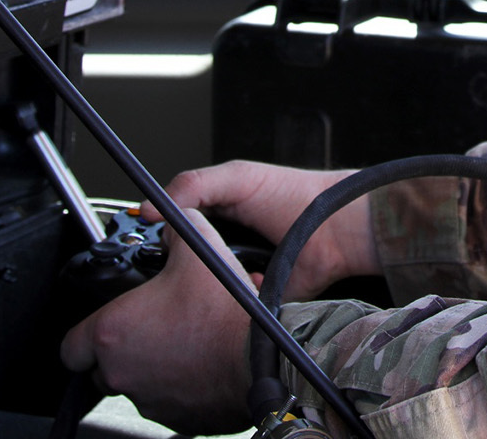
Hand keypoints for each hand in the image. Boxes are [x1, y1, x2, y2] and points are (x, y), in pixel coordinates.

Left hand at [61, 207, 254, 434]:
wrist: (260, 358)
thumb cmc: (225, 313)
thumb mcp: (198, 247)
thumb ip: (174, 226)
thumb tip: (170, 218)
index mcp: (112, 333)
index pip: (70, 347)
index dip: (85, 333)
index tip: (103, 324)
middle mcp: (122, 371)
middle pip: (101, 369)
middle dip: (119, 350)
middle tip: (148, 329)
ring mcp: (147, 399)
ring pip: (134, 385)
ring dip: (149, 367)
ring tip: (180, 342)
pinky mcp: (174, 417)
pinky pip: (164, 402)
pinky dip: (175, 385)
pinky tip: (197, 363)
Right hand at [150, 160, 381, 300]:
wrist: (336, 228)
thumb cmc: (295, 195)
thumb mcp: (237, 178)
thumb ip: (191, 185)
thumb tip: (149, 209)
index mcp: (214, 219)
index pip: (172, 231)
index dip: (159, 237)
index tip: (150, 240)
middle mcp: (222, 249)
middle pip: (182, 264)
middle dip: (177, 265)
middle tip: (177, 260)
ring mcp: (237, 275)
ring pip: (203, 288)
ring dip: (208, 281)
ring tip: (220, 267)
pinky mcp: (254, 300)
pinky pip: (230, 308)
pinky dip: (235, 296)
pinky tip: (249, 280)